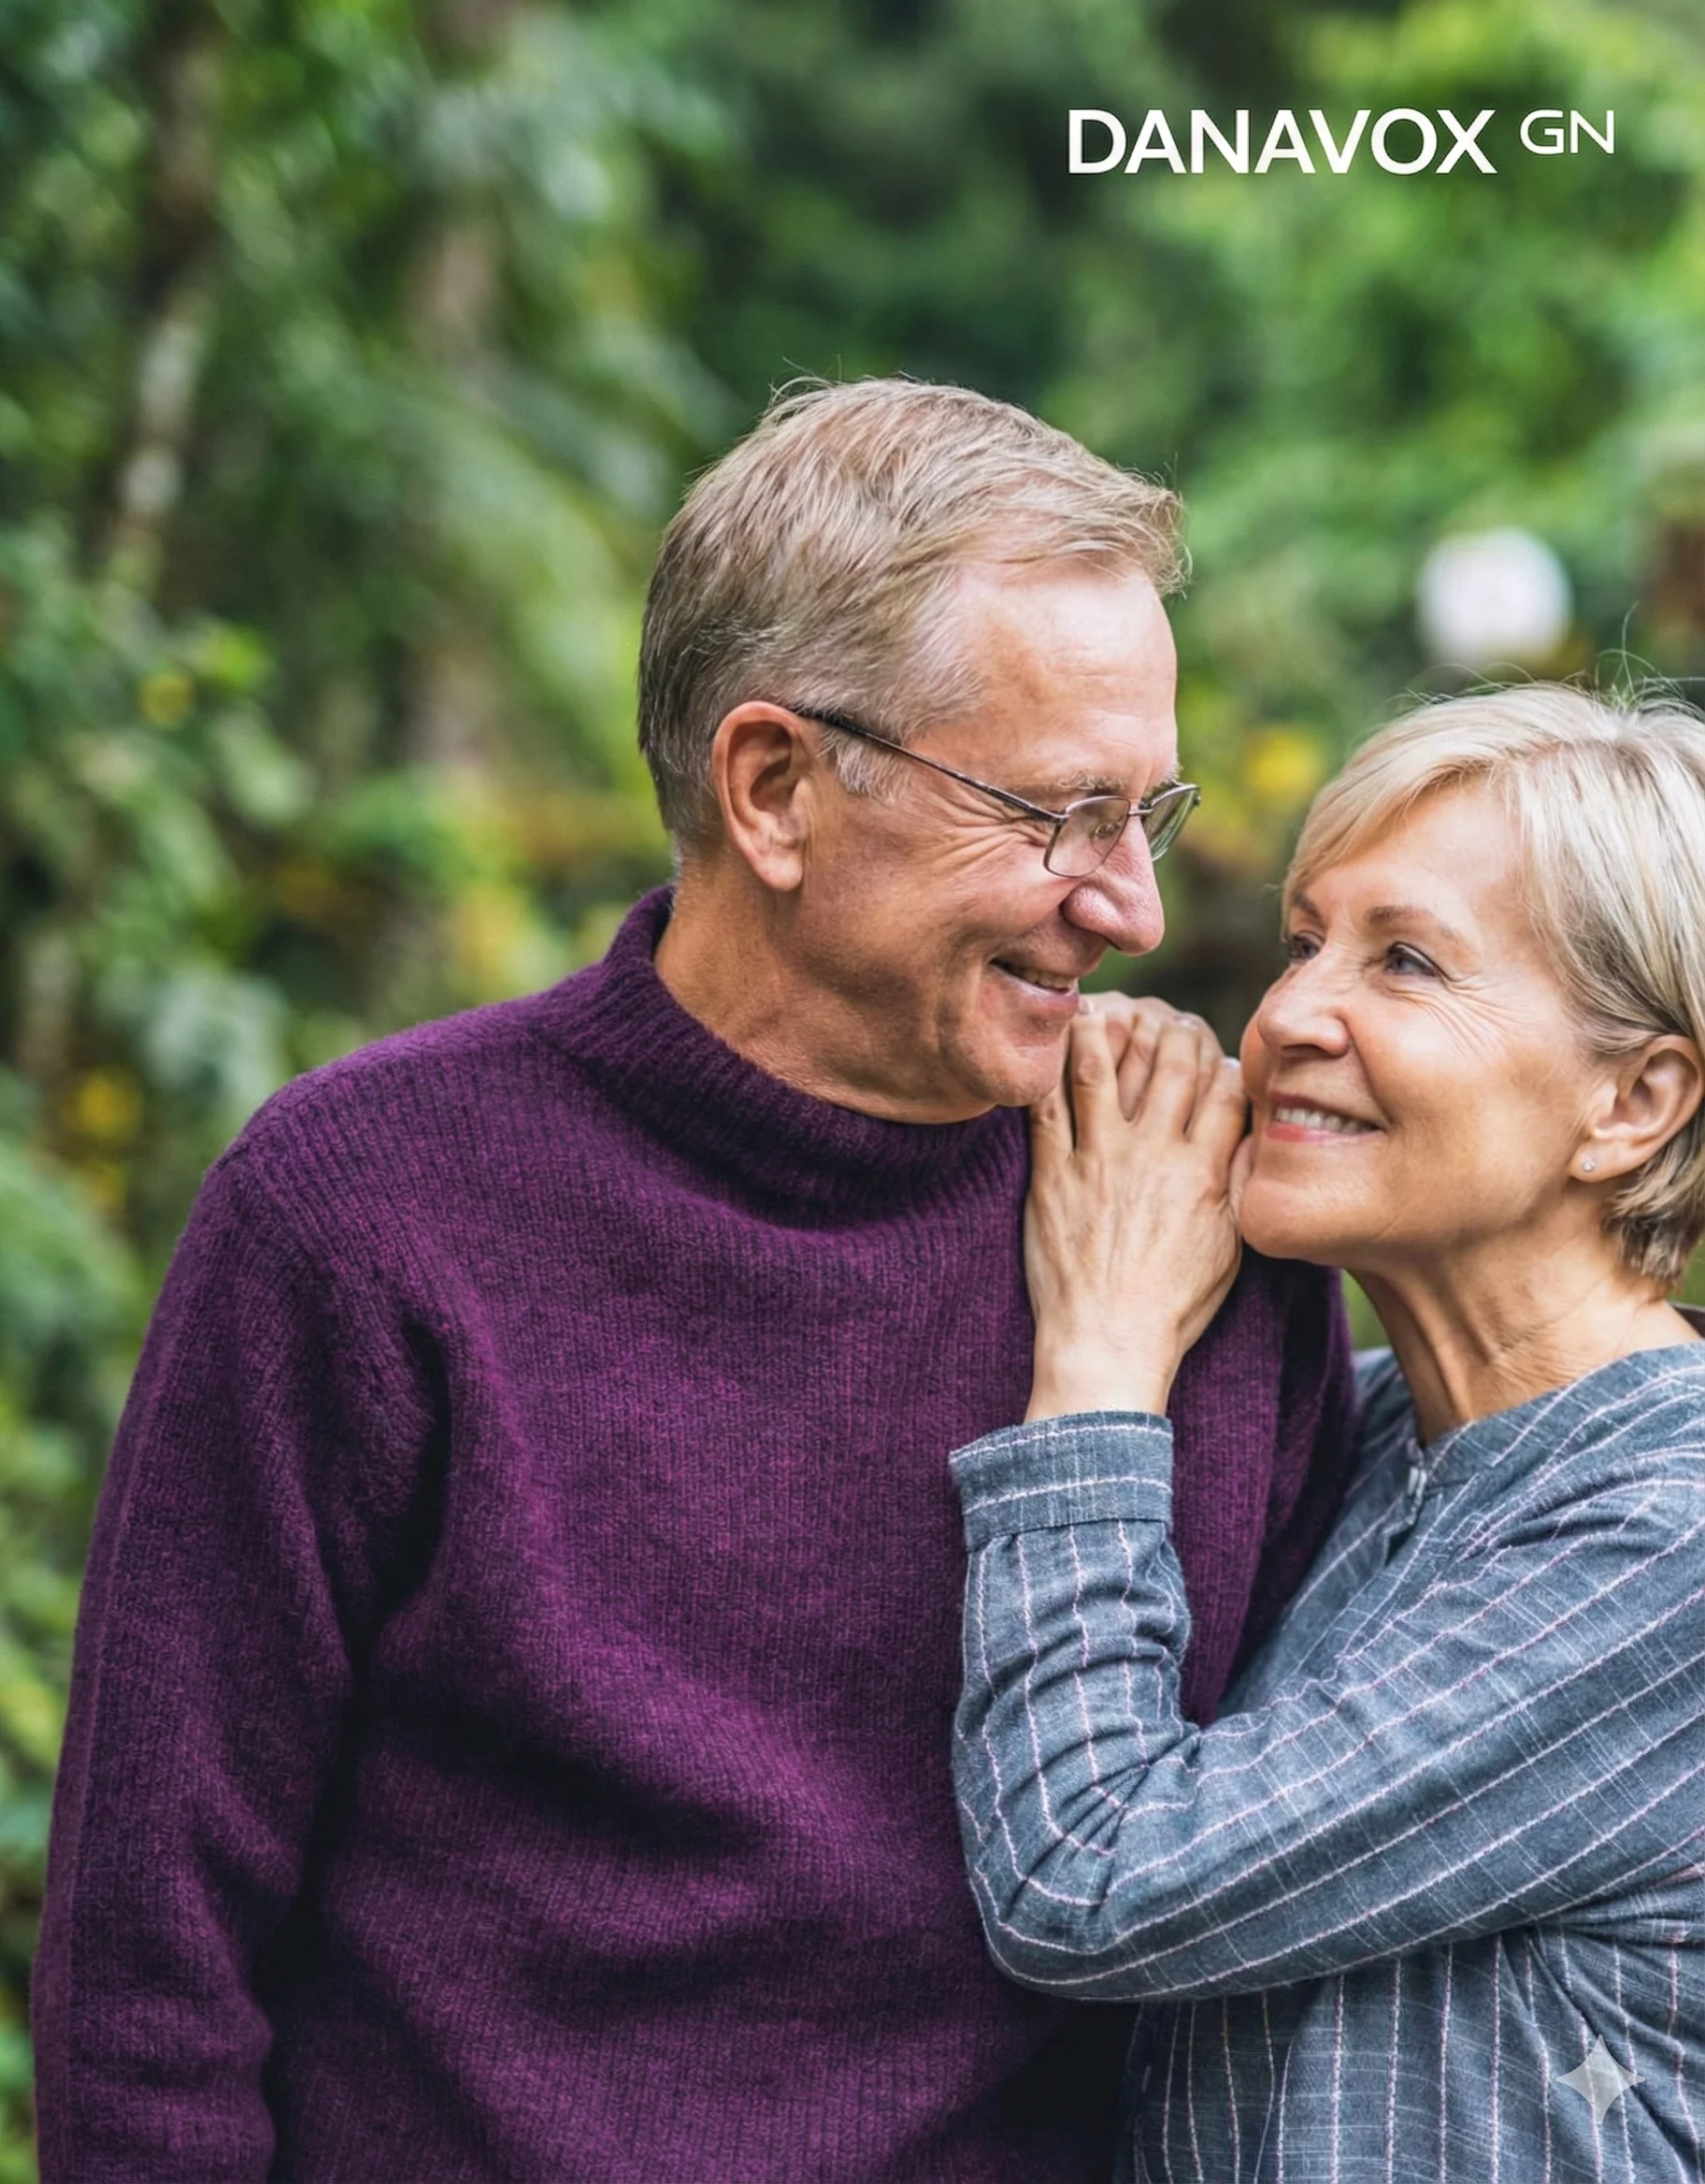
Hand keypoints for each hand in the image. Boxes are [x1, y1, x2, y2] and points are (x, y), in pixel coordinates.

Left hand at [1024, 1008, 1248, 1421]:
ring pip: (1101, 1070)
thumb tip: (1252, 1140)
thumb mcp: (1230, 1248)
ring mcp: (1099, 1161)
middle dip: (1173, 1029)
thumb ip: (1240, 1186)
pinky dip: (1048, 1070)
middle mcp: (1154, 1156)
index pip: (1224, 1088)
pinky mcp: (1052, 1176)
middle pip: (1170, 1064)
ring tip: (1101, 1007)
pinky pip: (1047, 1108)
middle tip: (1166, 1018)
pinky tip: (1049, 1047)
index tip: (1213, 1049)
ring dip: (1103, 1029)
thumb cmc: (1173, 1306)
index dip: (1222, 1057)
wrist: (1108, 1344)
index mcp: (1203, 1172)